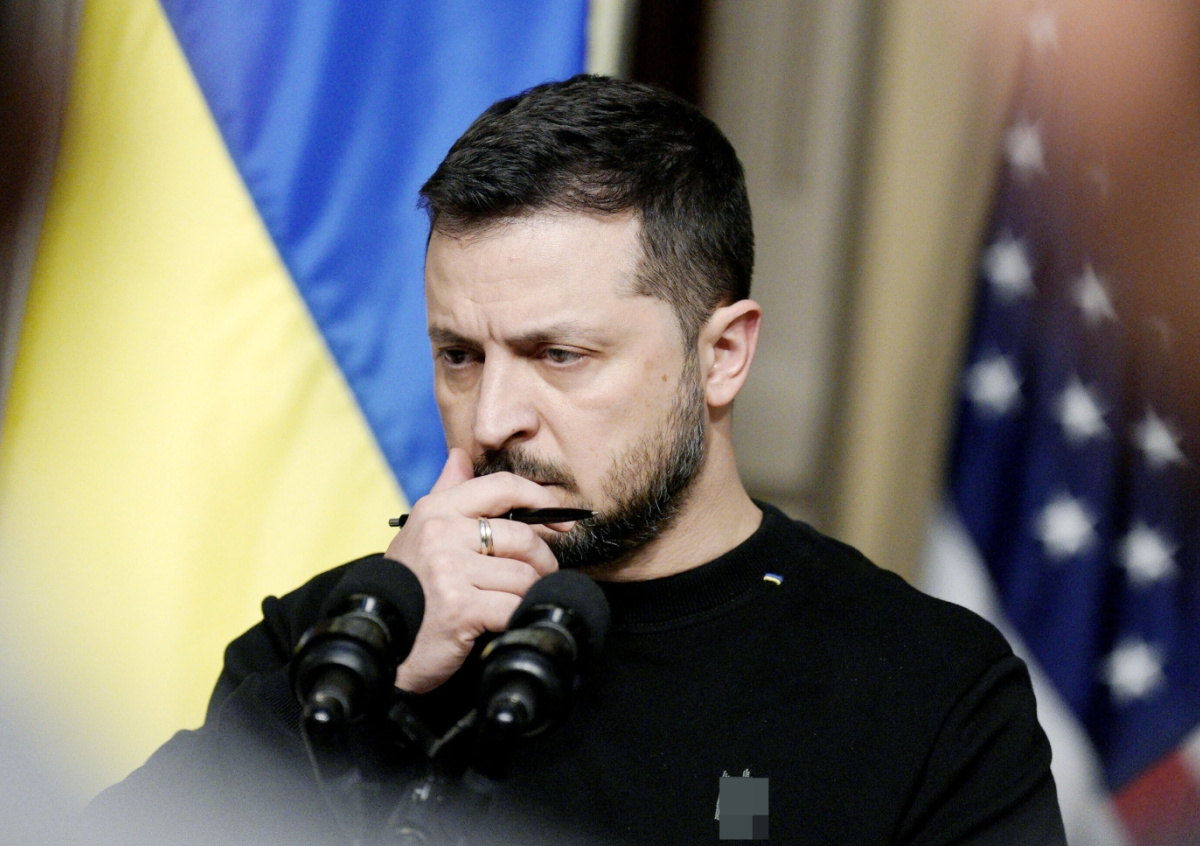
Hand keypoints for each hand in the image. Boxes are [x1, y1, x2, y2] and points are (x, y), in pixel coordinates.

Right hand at [384, 448, 568, 693]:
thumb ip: (445, 492)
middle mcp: (441, 534)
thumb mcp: (418, 532)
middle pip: (523, 537)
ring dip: (528, 593)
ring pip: (523, 576)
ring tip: (515, 600)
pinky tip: (505, 620)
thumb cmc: (408, 586)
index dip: (539, 499)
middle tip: (540, 574)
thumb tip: (460, 456)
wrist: (377, 638)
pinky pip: (514, 606)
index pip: (502, 487)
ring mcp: (450, 571)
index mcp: (436, 510)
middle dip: (542, 560)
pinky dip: (518, 616)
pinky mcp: (461, 609)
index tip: (559, 520)